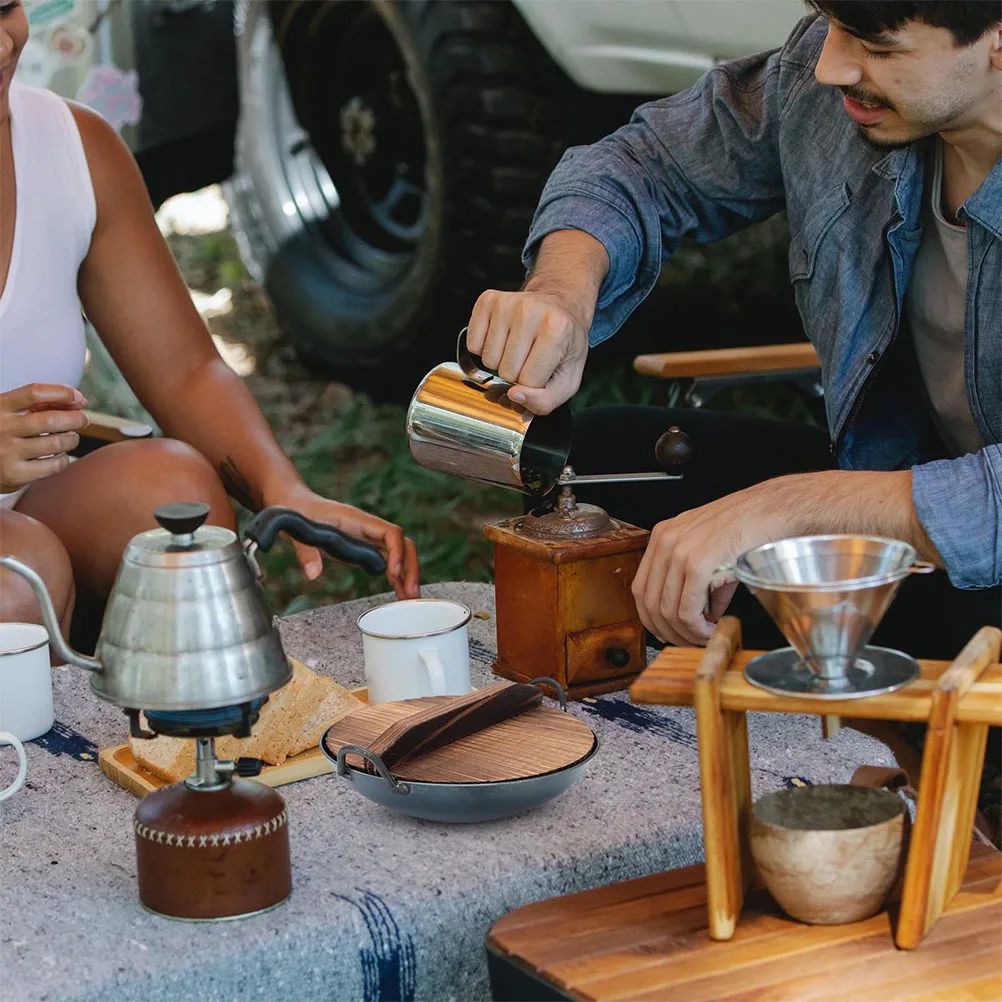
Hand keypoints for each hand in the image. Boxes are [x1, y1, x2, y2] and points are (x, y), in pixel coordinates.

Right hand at [0, 384, 89, 493]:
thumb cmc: (1, 432)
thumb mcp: (10, 412)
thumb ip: (40, 403)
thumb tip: (79, 400)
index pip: (35, 393)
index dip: (62, 393)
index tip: (78, 397)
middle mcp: (2, 428)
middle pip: (50, 420)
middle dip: (75, 418)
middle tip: (83, 420)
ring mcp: (8, 452)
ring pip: (56, 443)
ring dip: (71, 439)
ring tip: (69, 438)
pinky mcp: (15, 475)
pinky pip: (54, 466)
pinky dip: (64, 459)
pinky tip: (59, 455)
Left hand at [268, 487, 419, 599]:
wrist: (294, 505)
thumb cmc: (297, 513)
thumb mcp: (297, 530)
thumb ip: (306, 551)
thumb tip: (314, 574)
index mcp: (356, 520)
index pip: (390, 532)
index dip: (397, 552)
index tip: (394, 573)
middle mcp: (368, 529)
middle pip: (403, 545)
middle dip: (410, 568)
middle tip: (411, 594)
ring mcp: (368, 539)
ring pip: (399, 555)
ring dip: (407, 576)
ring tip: (410, 599)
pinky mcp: (363, 550)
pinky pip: (387, 563)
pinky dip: (396, 578)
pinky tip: (400, 594)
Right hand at [466, 288, 589, 414]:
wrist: (560, 304)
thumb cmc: (564, 344)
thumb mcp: (567, 379)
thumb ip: (545, 400)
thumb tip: (514, 395)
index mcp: (557, 329)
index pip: (529, 381)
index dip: (534, 382)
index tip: (544, 366)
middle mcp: (531, 311)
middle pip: (506, 371)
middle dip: (517, 373)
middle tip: (530, 356)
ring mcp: (507, 303)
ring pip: (488, 360)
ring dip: (500, 361)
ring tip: (517, 346)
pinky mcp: (488, 300)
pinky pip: (473, 345)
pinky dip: (484, 349)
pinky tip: (502, 338)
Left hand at [632, 480, 797, 646]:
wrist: (775, 509)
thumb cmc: (749, 525)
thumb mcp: (711, 549)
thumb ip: (698, 581)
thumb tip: (703, 614)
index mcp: (663, 536)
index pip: (641, 588)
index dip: (652, 618)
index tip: (667, 632)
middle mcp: (665, 541)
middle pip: (650, 603)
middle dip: (668, 631)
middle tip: (688, 642)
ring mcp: (679, 552)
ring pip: (668, 610)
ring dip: (686, 633)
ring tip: (705, 636)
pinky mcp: (698, 563)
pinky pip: (688, 610)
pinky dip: (698, 629)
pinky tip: (712, 630)